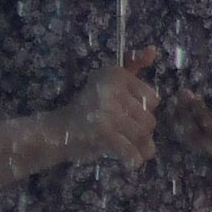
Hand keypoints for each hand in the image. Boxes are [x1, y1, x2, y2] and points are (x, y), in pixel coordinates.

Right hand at [58, 48, 160, 168]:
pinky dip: (133, 159)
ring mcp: (108, 112)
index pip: (153, 98)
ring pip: (143, 134)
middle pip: (149, 118)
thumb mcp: (109, 81)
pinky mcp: (103, 133)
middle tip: (126, 133)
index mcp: (115, 74)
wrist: (58, 131)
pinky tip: (129, 161)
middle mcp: (112, 89)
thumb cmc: (88, 107)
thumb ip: (133, 65)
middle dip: (141, 130)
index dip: (143, 110)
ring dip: (139, 145)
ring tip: (129, 146)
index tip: (128, 113)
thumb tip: (153, 49)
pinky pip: (131, 150)